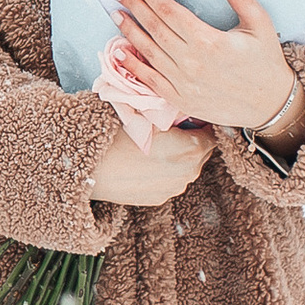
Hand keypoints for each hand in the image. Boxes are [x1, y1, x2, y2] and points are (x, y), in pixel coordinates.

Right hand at [85, 123, 214, 205]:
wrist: (92, 168)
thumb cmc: (117, 136)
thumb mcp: (148, 114)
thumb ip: (173, 111)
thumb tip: (183, 106)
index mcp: (192, 149)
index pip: (213, 133)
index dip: (201, 123)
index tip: (188, 118)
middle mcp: (189, 172)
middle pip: (202, 152)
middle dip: (191, 141)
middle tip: (170, 129)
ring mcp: (174, 188)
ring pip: (186, 168)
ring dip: (177, 157)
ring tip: (154, 146)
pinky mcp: (159, 199)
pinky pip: (170, 180)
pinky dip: (164, 171)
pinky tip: (145, 162)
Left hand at [112, 0, 304, 142]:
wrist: (270, 104)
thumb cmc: (265, 59)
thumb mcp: (258, 21)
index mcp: (209, 41)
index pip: (170, 11)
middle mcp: (192, 62)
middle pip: (154, 28)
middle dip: (133, 6)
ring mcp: (183, 83)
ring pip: (148, 52)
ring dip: (129, 31)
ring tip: (115, 13)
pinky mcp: (180, 99)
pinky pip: (150, 80)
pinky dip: (132, 65)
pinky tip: (118, 50)